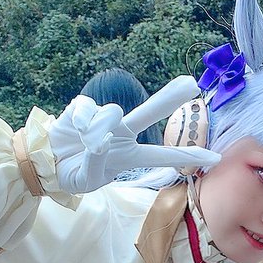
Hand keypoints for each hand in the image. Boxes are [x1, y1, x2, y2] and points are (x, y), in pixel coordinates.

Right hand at [49, 76, 219, 193]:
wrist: (45, 163)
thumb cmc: (73, 174)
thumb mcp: (88, 179)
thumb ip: (97, 161)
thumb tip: (99, 138)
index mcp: (130, 155)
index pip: (164, 155)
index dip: (189, 155)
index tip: (217, 158)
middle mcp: (122, 133)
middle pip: (149, 112)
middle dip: (169, 97)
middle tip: (191, 83)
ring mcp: (104, 118)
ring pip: (113, 113)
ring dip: (99, 130)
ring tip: (85, 144)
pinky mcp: (83, 107)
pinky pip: (88, 108)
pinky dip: (80, 121)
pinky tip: (74, 130)